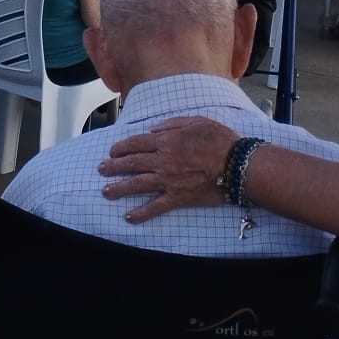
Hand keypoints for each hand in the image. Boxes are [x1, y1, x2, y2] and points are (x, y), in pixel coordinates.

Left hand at [98, 115, 238, 222]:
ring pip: (137, 184)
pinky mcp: (177, 198)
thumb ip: (172, 123)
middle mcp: (163, 160)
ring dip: (119, 188)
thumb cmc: (220, 140)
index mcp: (167, 140)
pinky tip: (129, 217)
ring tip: (106, 192)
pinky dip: (141, 213)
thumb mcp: (196, 121)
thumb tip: (153, 129)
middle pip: (132, 163)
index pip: (137, 143)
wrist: (237, 165)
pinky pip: (155, 207)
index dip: (121, 147)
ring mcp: (168, 180)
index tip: (112, 151)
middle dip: (113, 167)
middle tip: (101, 170)